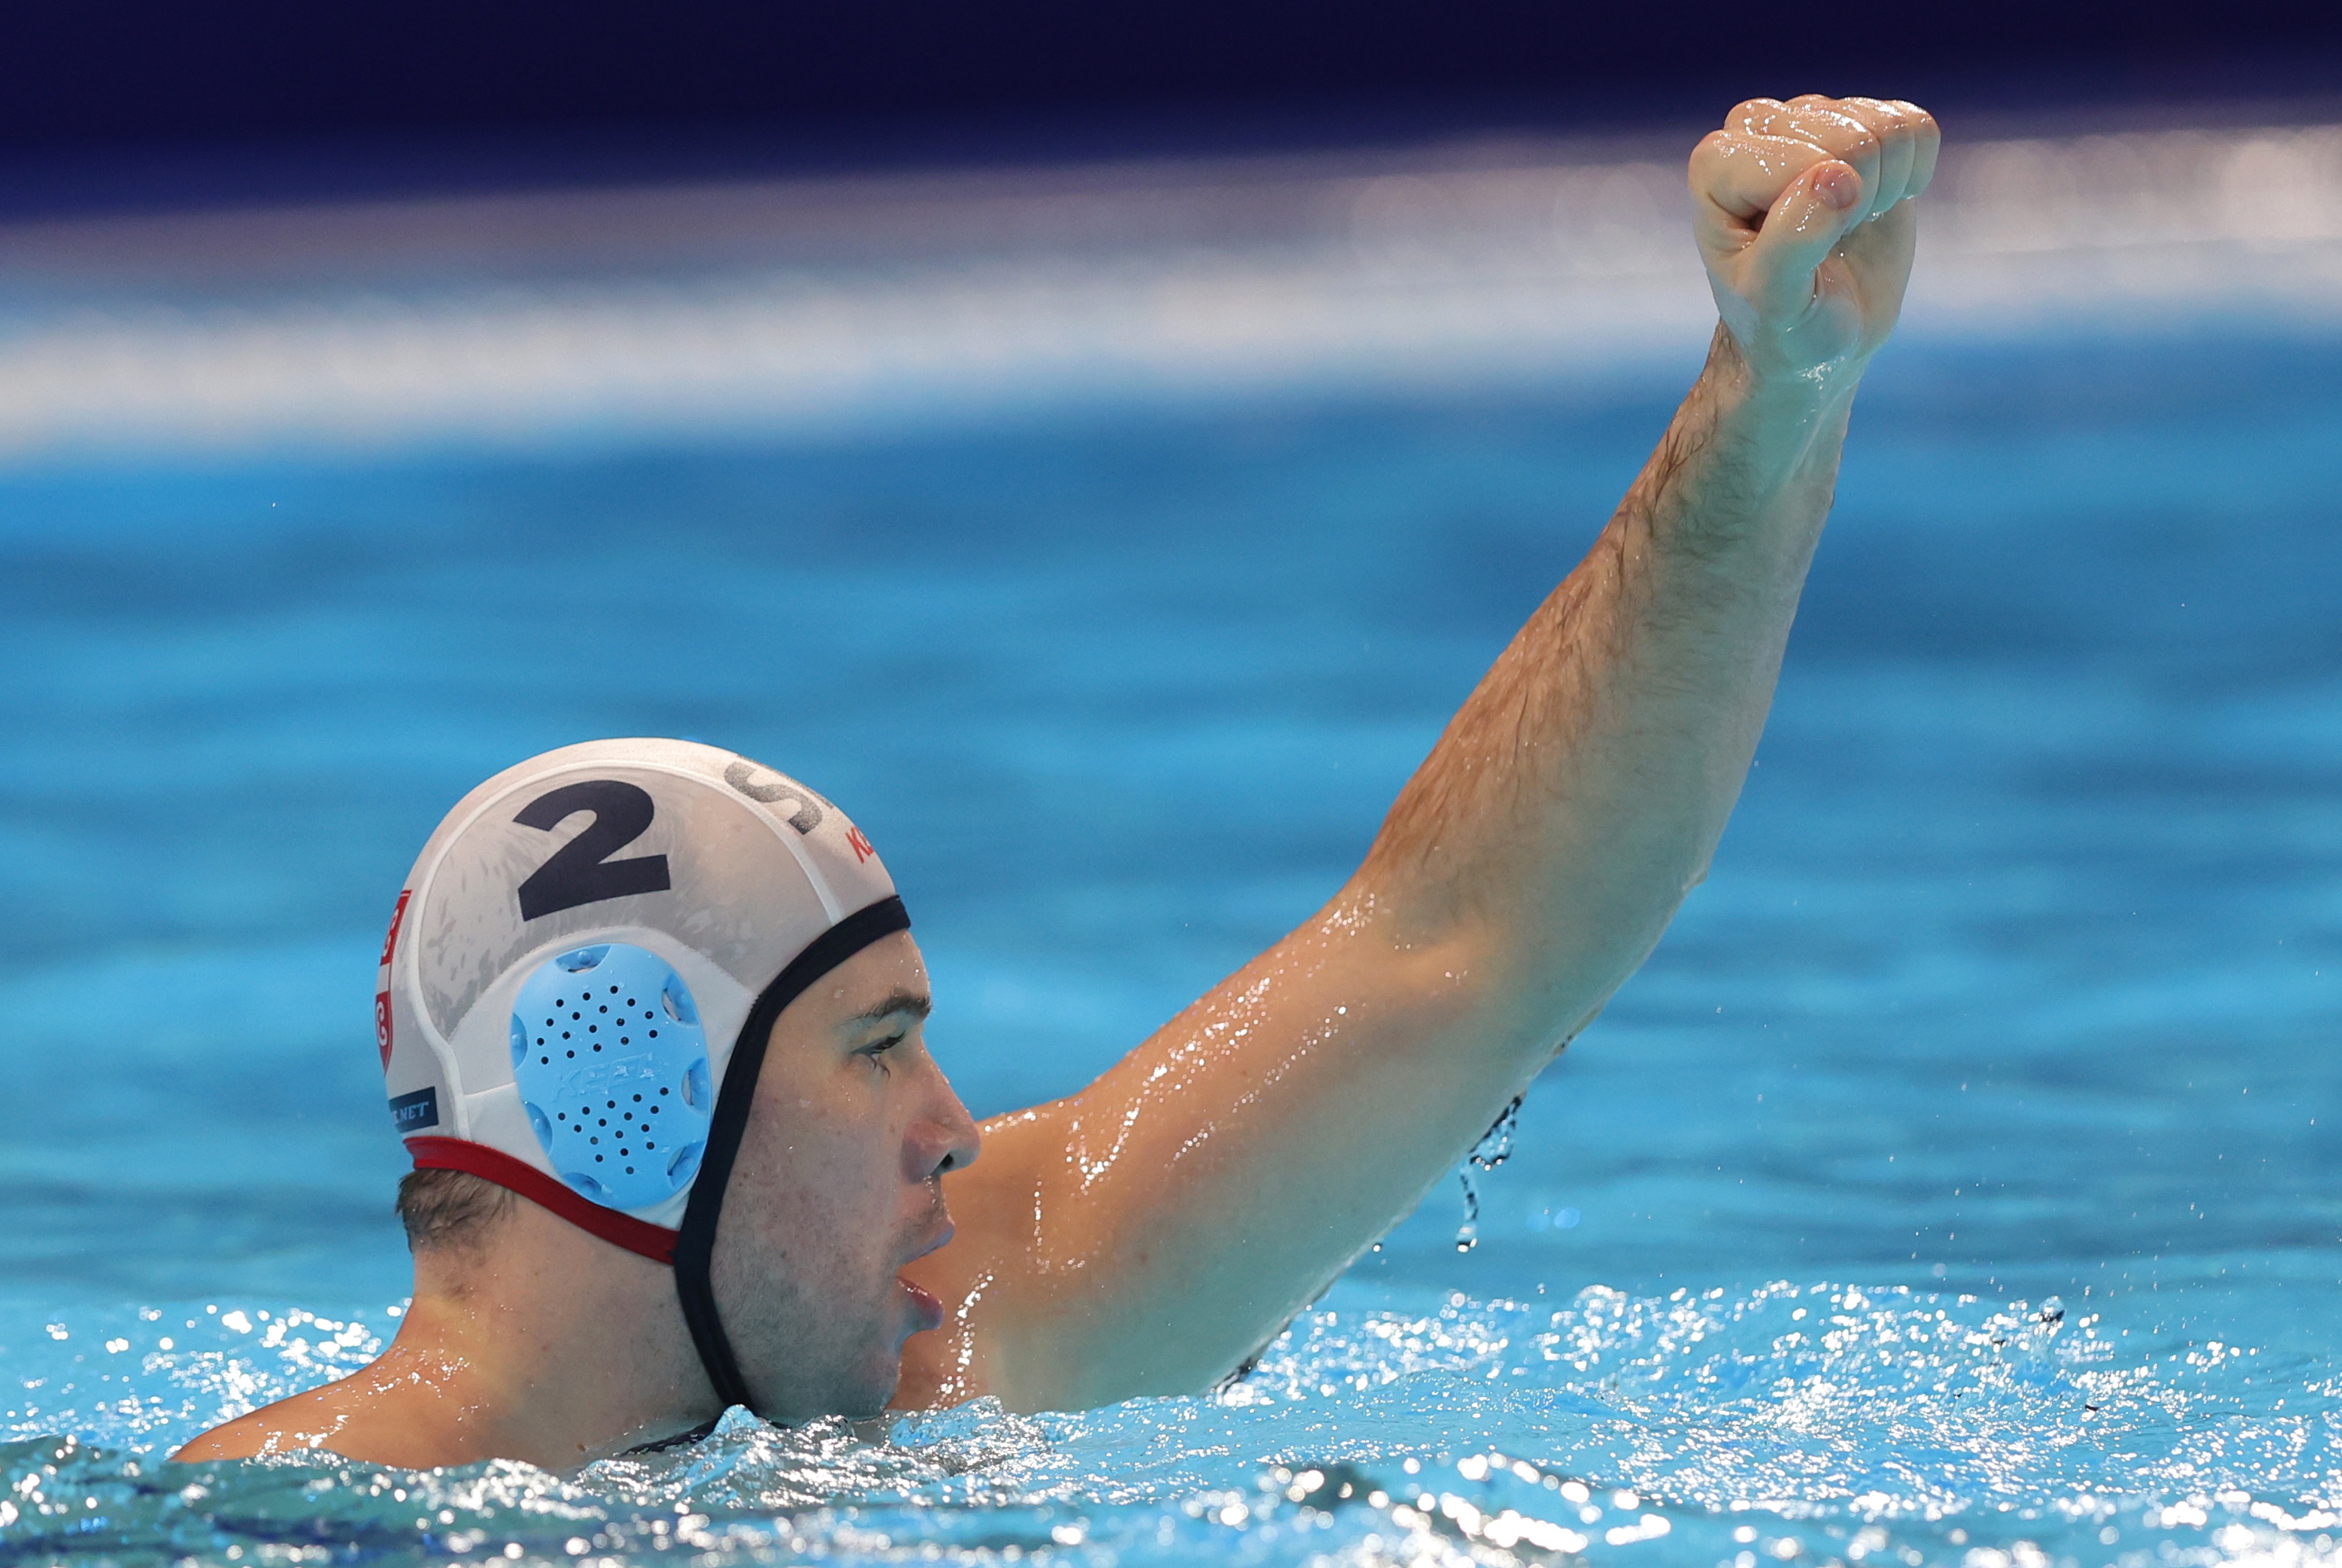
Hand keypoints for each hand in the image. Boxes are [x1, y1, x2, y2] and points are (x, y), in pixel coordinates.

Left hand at [1690, 95, 1939, 389]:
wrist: (1819, 334)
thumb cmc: (1783, 323)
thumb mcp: (1775, 301)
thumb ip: (1793, 241)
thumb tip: (1838, 176)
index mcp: (1716, 163)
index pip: (1804, 162)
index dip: (1819, 217)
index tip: (1798, 254)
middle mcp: (1757, 126)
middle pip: (1852, 138)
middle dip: (1856, 203)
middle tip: (1828, 241)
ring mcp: (1812, 118)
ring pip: (1887, 128)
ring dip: (1884, 190)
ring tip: (1848, 224)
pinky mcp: (1862, 123)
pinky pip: (1916, 126)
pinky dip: (1913, 175)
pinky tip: (1878, 203)